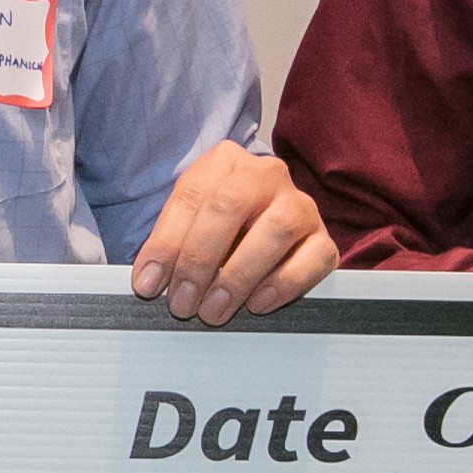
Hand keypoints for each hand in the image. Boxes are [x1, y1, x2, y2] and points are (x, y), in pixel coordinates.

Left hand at [130, 142, 339, 323]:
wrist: (263, 228)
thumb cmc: (218, 227)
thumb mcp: (187, 223)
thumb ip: (169, 246)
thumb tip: (150, 282)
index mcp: (225, 162)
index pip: (192, 196)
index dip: (166, 243)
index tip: (149, 284)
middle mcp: (266, 175)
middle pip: (232, 206)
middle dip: (200, 260)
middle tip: (183, 302)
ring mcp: (300, 204)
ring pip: (276, 230)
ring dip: (239, 276)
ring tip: (214, 310)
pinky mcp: (324, 239)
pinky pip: (314, 258)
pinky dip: (283, 285)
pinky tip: (256, 304)